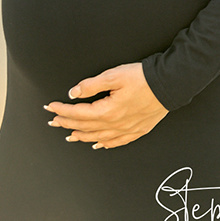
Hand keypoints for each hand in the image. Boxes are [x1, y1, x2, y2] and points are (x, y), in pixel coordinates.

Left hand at [44, 63, 167, 148]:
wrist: (169, 84)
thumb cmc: (143, 78)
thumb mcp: (114, 76)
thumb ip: (91, 85)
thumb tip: (74, 93)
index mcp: (107, 111)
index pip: (78, 113)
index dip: (62, 110)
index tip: (51, 108)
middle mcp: (115, 124)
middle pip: (85, 127)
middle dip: (66, 124)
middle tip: (54, 122)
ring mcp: (126, 130)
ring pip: (98, 137)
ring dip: (82, 136)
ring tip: (70, 136)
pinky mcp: (137, 130)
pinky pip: (116, 142)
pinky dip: (104, 144)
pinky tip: (98, 144)